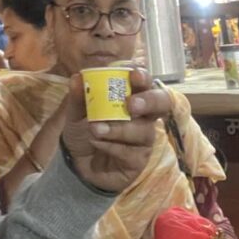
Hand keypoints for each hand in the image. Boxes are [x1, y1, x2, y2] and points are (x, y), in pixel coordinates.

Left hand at [60, 66, 169, 192]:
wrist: (77, 164)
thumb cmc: (84, 130)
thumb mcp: (77, 112)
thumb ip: (79, 96)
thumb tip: (77, 77)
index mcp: (132, 96)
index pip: (145, 82)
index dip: (143, 76)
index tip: (134, 74)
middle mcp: (144, 115)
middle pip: (161, 103)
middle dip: (148, 101)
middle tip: (131, 104)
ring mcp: (144, 138)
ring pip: (143, 130)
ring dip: (118, 128)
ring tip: (95, 128)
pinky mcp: (139, 159)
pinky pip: (130, 151)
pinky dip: (111, 145)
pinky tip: (97, 143)